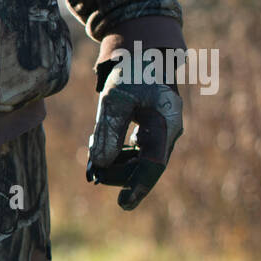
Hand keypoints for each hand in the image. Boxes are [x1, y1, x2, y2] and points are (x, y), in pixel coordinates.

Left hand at [86, 61, 183, 210]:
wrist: (142, 55)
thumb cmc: (130, 74)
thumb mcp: (114, 99)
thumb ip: (108, 131)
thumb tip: (102, 164)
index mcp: (165, 122)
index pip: (154, 163)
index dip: (138, 186)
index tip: (123, 204)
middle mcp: (169, 131)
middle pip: (144, 166)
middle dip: (116, 172)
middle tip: (91, 170)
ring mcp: (162, 134)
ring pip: (138, 163)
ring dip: (114, 164)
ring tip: (94, 150)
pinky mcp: (152, 134)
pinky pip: (136, 154)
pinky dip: (117, 156)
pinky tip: (100, 150)